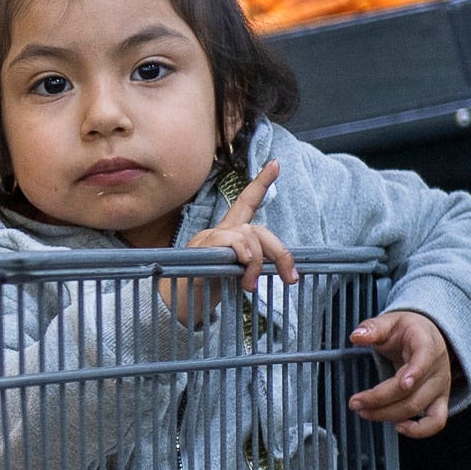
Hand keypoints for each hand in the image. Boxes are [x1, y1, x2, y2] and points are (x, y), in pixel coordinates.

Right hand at [162, 159, 297, 324]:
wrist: (180, 306)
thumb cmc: (208, 289)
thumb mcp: (237, 275)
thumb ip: (253, 263)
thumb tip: (284, 268)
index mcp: (228, 235)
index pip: (245, 203)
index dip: (261, 183)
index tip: (276, 163)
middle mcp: (219, 232)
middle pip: (257, 229)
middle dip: (280, 252)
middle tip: (290, 278)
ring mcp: (207, 239)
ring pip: (247, 235)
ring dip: (256, 261)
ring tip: (249, 284)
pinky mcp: (199, 250)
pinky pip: (228, 241)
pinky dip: (240, 253)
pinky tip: (238, 266)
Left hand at [349, 309, 454, 437]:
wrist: (430, 337)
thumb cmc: (408, 331)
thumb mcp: (390, 322)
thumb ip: (373, 327)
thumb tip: (356, 336)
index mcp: (427, 344)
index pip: (425, 359)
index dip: (415, 372)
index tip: (402, 383)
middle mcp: (437, 368)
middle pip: (412, 391)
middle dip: (380, 400)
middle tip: (355, 402)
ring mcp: (441, 387)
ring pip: (418, 407)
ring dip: (389, 414)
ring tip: (365, 412)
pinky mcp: (440, 401)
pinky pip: (436, 422)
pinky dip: (419, 430)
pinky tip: (398, 427)